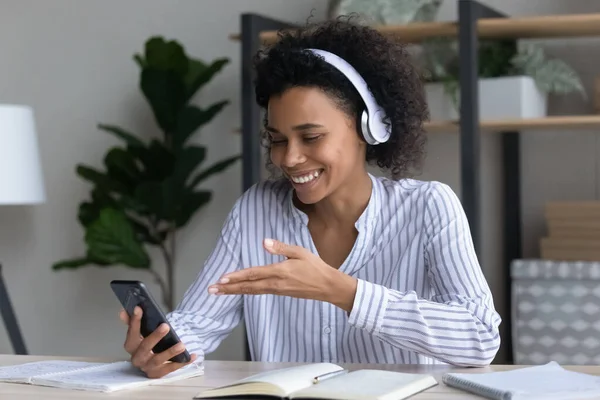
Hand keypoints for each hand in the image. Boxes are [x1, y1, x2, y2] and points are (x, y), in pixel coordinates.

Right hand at [119, 307, 196, 378]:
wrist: (151, 361)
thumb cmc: (146, 343)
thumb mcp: (140, 333)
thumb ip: (132, 322)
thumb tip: (123, 312)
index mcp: (131, 346)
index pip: (131, 333)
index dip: (134, 321)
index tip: (138, 308)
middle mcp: (137, 358)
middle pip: (144, 348)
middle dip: (155, 337)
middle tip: (166, 326)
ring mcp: (148, 367)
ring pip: (158, 360)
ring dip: (170, 352)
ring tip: (181, 345)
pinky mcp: (159, 374)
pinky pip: (171, 368)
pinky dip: (182, 362)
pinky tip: (192, 355)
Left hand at [208, 238, 357, 311]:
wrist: (327, 286)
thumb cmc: (315, 267)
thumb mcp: (299, 252)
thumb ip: (281, 247)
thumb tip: (264, 242)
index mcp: (280, 271)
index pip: (254, 274)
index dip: (236, 276)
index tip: (222, 279)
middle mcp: (276, 283)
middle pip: (248, 286)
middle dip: (228, 288)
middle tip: (211, 290)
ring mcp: (277, 290)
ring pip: (252, 291)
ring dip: (234, 291)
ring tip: (219, 291)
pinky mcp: (280, 293)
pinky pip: (259, 292)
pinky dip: (246, 291)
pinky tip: (239, 290)